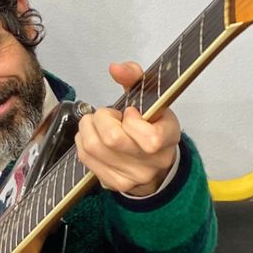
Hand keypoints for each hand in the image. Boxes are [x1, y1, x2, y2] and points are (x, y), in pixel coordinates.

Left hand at [75, 61, 180, 196]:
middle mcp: (152, 163)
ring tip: (97, 123)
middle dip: (103, 118)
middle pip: (113, 139)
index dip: (132, 121)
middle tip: (108, 115)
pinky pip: (85, 158)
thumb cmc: (152, 125)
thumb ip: (135, 78)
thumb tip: (115, 68)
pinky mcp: (112, 183)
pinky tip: (93, 136)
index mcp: (169, 139)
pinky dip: (83, 141)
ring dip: (88, 128)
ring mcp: (131, 177)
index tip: (131, 113)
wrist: (154, 163)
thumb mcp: (150, 98)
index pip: (151, 139)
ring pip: (93, 147)